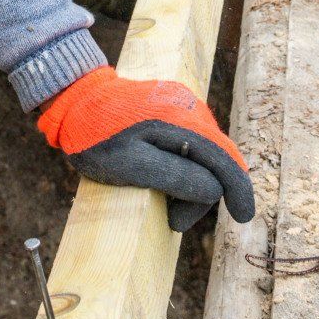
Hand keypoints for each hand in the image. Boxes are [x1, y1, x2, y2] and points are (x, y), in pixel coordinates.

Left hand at [37, 66, 254, 230]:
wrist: (74, 98)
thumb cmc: (95, 135)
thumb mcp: (130, 165)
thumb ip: (175, 177)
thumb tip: (214, 190)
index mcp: (182, 119)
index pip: (224, 159)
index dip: (238, 190)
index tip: (244, 217)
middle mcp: (189, 107)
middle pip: (216, 158)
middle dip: (204, 194)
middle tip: (174, 221)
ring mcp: (182, 104)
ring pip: (204, 153)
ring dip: (193, 182)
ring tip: (164, 204)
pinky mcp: (173, 107)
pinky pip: (192, 143)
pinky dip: (186, 167)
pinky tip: (165, 180)